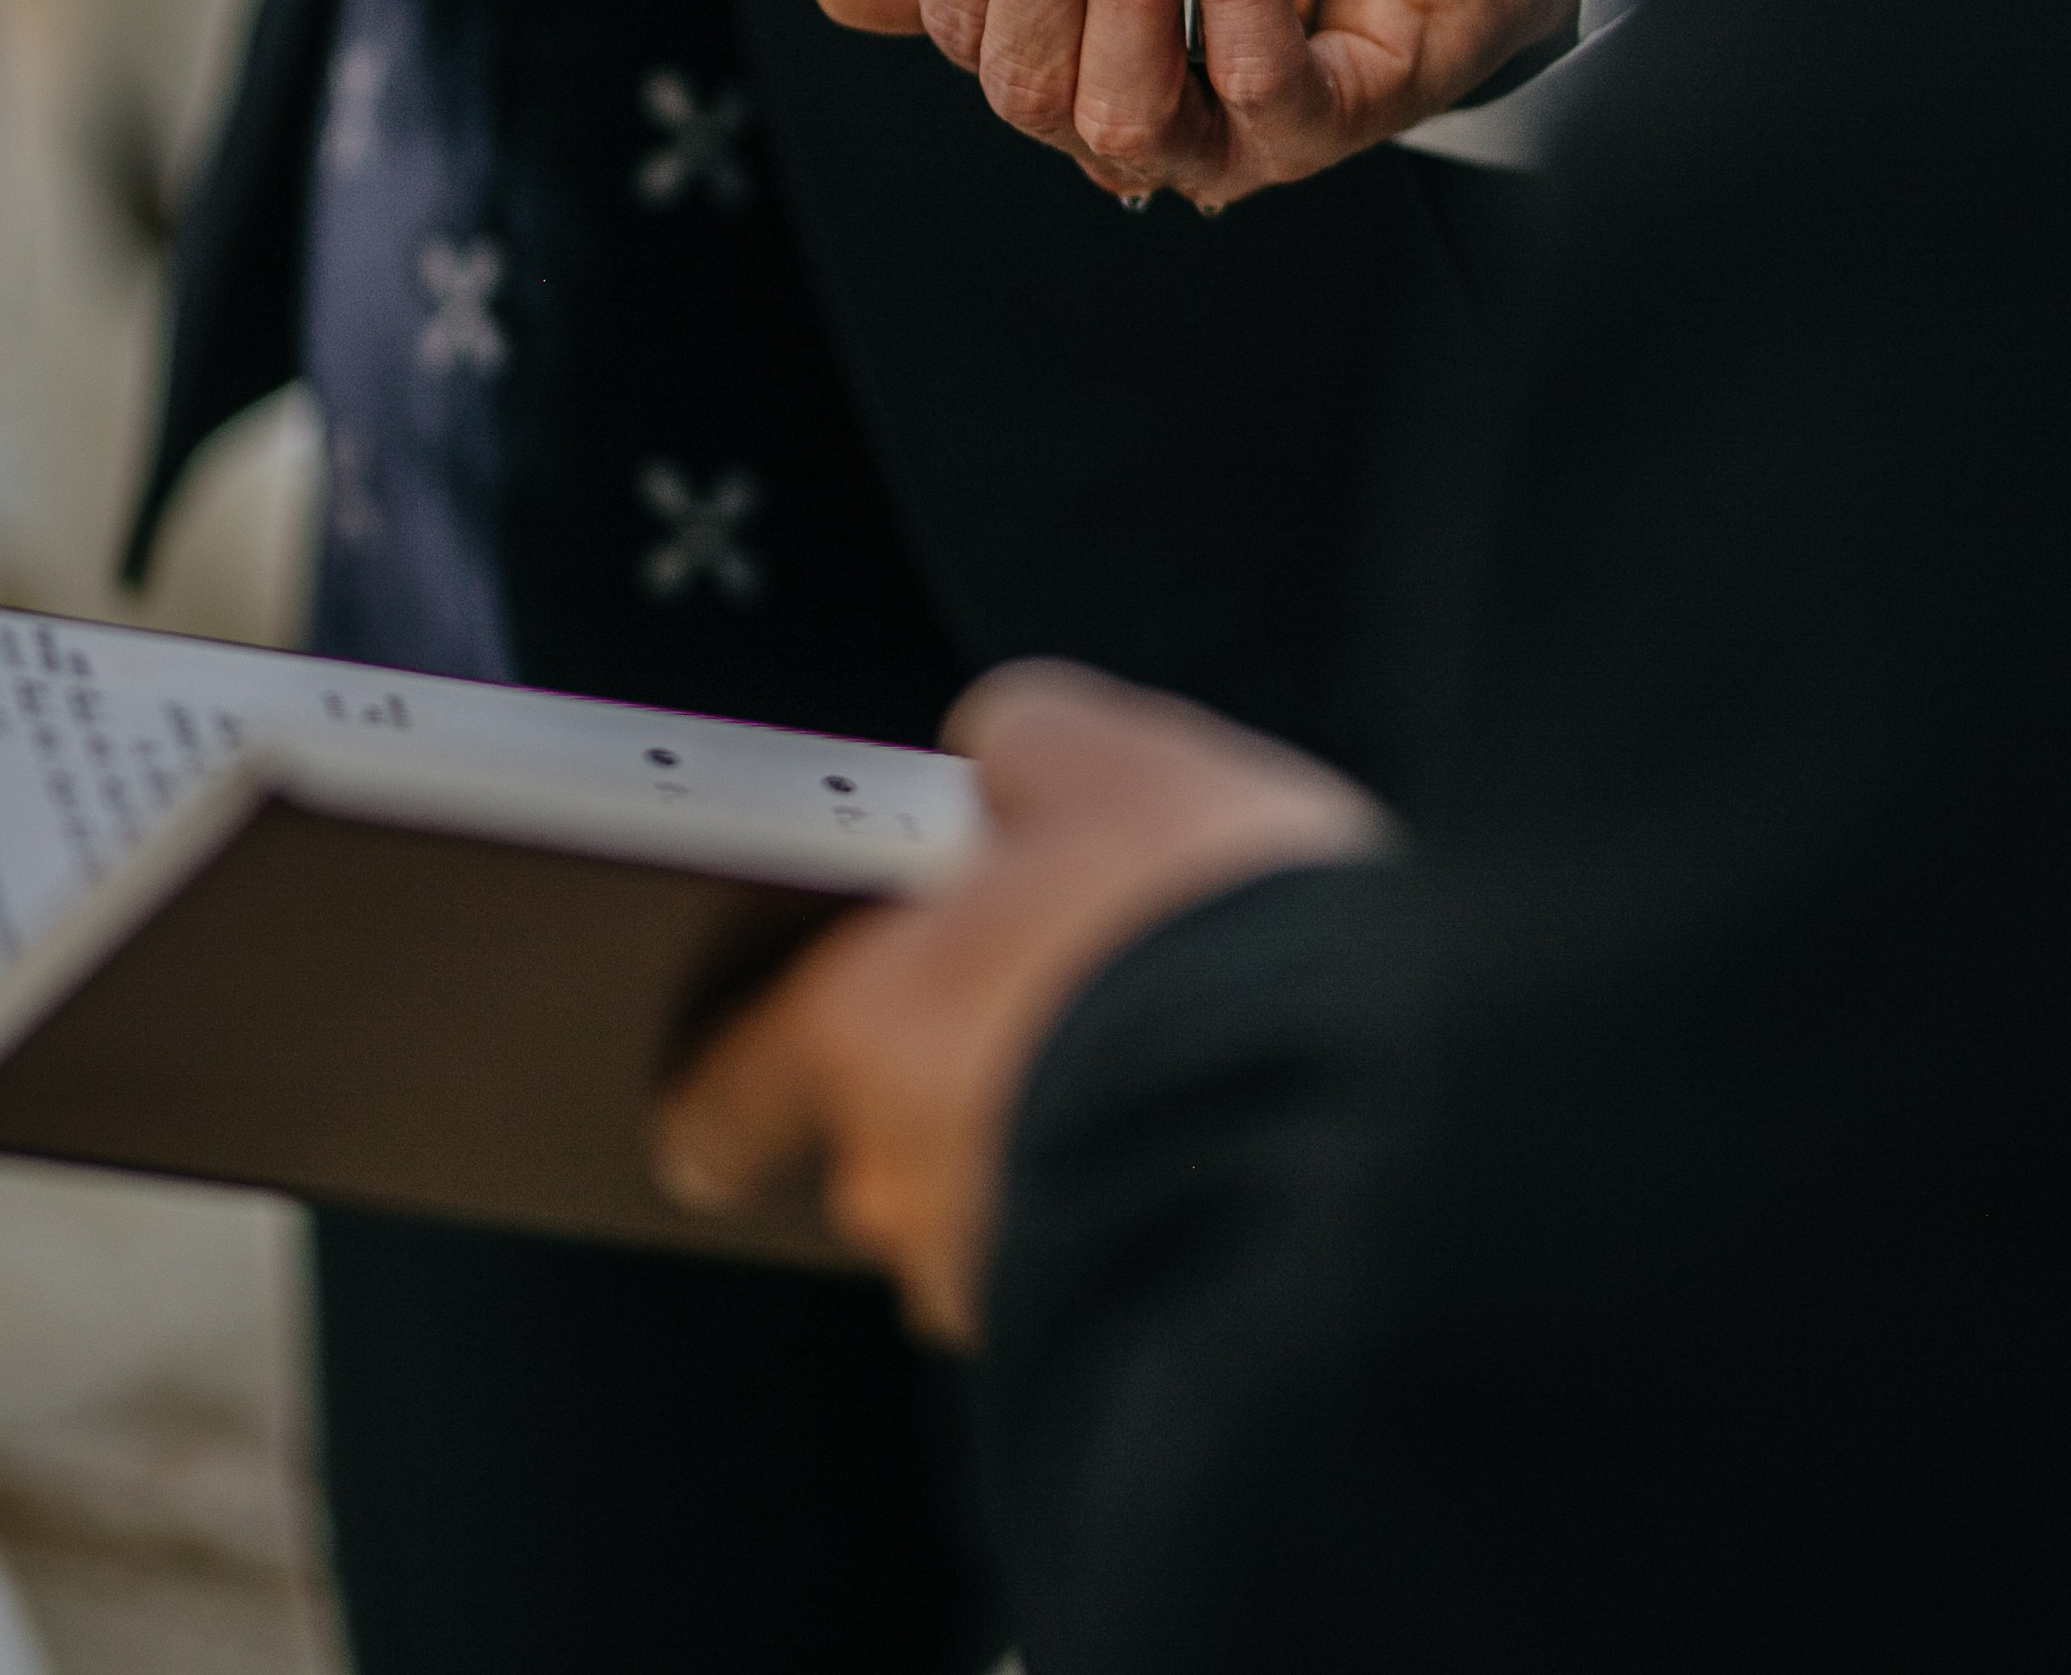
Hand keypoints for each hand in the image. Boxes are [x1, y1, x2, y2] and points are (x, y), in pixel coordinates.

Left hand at [651, 660, 1390, 1344]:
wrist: (1359, 1103)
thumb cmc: (1213, 932)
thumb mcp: (1111, 755)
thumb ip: (1018, 746)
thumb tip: (993, 756)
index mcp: (866, 1025)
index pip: (737, 1075)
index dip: (731, 1077)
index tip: (712, 1104)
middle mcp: (906, 1176)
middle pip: (885, 1137)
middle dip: (952, 1077)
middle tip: (1052, 995)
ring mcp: (1008, 1273)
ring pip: (995, 1205)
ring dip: (1049, 1144)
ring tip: (1161, 1056)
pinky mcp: (1115, 1325)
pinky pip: (1096, 1251)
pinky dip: (1131, 1199)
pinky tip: (1207, 1130)